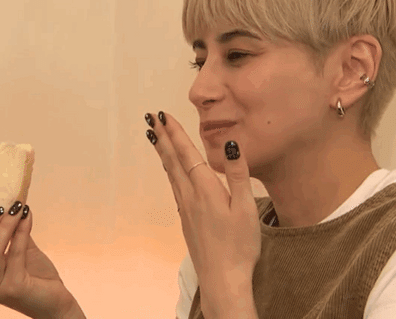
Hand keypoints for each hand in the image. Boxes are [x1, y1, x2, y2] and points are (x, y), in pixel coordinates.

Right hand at [0, 203, 85, 318]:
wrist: (56, 304)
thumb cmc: (37, 278)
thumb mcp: (21, 251)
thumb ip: (13, 232)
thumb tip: (11, 203)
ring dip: (5, 224)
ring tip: (17, 209)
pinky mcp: (14, 287)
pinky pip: (15, 253)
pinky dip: (21, 232)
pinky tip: (27, 218)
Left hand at [145, 112, 260, 314]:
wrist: (223, 280)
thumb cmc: (239, 247)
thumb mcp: (245, 208)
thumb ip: (237, 174)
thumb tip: (231, 143)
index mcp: (205, 190)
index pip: (187, 154)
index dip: (175, 133)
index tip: (162, 115)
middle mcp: (190, 197)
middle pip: (173, 161)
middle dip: (163, 138)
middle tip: (149, 118)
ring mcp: (186, 210)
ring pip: (171, 174)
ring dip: (164, 153)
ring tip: (156, 138)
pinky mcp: (187, 221)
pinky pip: (175, 188)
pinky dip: (170, 172)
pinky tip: (172, 173)